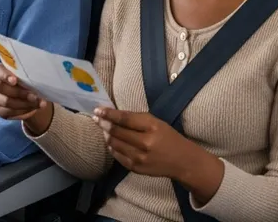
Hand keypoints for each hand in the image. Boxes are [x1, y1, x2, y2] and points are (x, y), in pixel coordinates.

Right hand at [0, 63, 52, 135]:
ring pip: (6, 101)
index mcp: (0, 71)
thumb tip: (38, 77)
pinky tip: (32, 108)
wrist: (28, 93)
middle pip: (1, 87)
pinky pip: (8, 112)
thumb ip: (28, 73)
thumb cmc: (27, 78)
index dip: (5, 76)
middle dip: (19, 92)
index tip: (15, 80)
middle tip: (33, 95)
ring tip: (37, 103)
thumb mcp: (28, 74)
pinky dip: (22, 111)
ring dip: (23, 103)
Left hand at [93, 106, 223, 201]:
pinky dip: (112, 148)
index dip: (109, 114)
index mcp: (151, 127)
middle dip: (104, 123)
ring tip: (102, 128)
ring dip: (106, 135)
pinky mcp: (135, 168)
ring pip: (114, 144)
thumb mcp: (156, 122)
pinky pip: (118, 156)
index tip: (98, 109)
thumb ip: (136, 120)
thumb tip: (114, 115)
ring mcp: (139, 158)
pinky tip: (110, 142)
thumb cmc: (168, 136)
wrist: (181, 161)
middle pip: (117, 132)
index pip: (125, 119)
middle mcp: (144, 143)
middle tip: (96, 117)